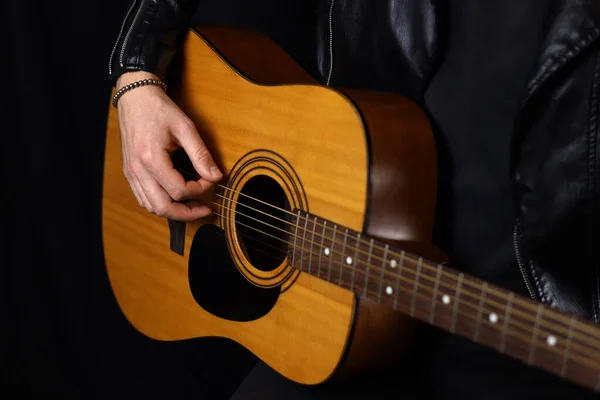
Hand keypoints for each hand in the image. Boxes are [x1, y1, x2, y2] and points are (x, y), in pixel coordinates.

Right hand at [115, 71, 221, 220]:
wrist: (135, 98)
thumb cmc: (159, 109)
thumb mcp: (185, 127)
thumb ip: (201, 154)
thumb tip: (215, 176)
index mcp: (151, 159)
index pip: (179, 190)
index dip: (199, 191)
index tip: (209, 181)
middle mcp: (138, 170)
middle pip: (162, 207)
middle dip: (186, 214)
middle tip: (204, 211)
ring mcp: (131, 173)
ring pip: (151, 207)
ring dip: (173, 212)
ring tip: (192, 208)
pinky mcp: (130, 173)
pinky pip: (143, 198)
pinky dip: (160, 205)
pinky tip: (175, 200)